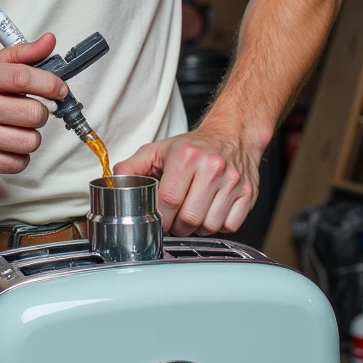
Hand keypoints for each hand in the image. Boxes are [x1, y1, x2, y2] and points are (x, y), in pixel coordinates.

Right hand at [0, 33, 66, 176]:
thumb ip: (18, 55)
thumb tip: (49, 42)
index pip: (25, 78)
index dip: (51, 84)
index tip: (59, 89)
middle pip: (35, 112)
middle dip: (38, 112)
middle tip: (26, 111)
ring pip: (31, 140)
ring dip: (29, 135)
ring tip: (13, 129)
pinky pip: (19, 162)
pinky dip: (18, 155)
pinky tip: (5, 145)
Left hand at [115, 126, 260, 234]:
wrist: (233, 134)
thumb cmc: (193, 146)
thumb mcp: (158, 150)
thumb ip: (132, 167)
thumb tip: (114, 183)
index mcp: (186, 157)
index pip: (168, 201)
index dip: (161, 217)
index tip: (159, 218)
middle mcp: (212, 167)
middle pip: (189, 218)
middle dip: (178, 226)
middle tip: (175, 219)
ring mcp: (233, 181)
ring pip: (210, 226)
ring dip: (198, 228)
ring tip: (193, 214)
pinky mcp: (248, 194)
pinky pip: (230, 226)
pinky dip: (219, 226)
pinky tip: (211, 212)